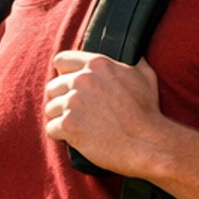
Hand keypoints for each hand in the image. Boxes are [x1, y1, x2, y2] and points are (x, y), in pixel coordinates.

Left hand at [44, 51, 166, 175]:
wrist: (147, 143)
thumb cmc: (148, 112)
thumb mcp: (145, 77)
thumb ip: (134, 62)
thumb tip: (134, 54)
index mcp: (97, 65)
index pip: (61, 61)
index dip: (64, 74)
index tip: (70, 86)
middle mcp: (82, 80)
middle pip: (53, 87)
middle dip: (61, 99)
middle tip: (75, 112)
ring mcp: (73, 103)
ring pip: (50, 108)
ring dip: (60, 118)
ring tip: (77, 127)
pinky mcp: (69, 126)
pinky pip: (51, 128)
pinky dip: (60, 136)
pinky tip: (74, 138)